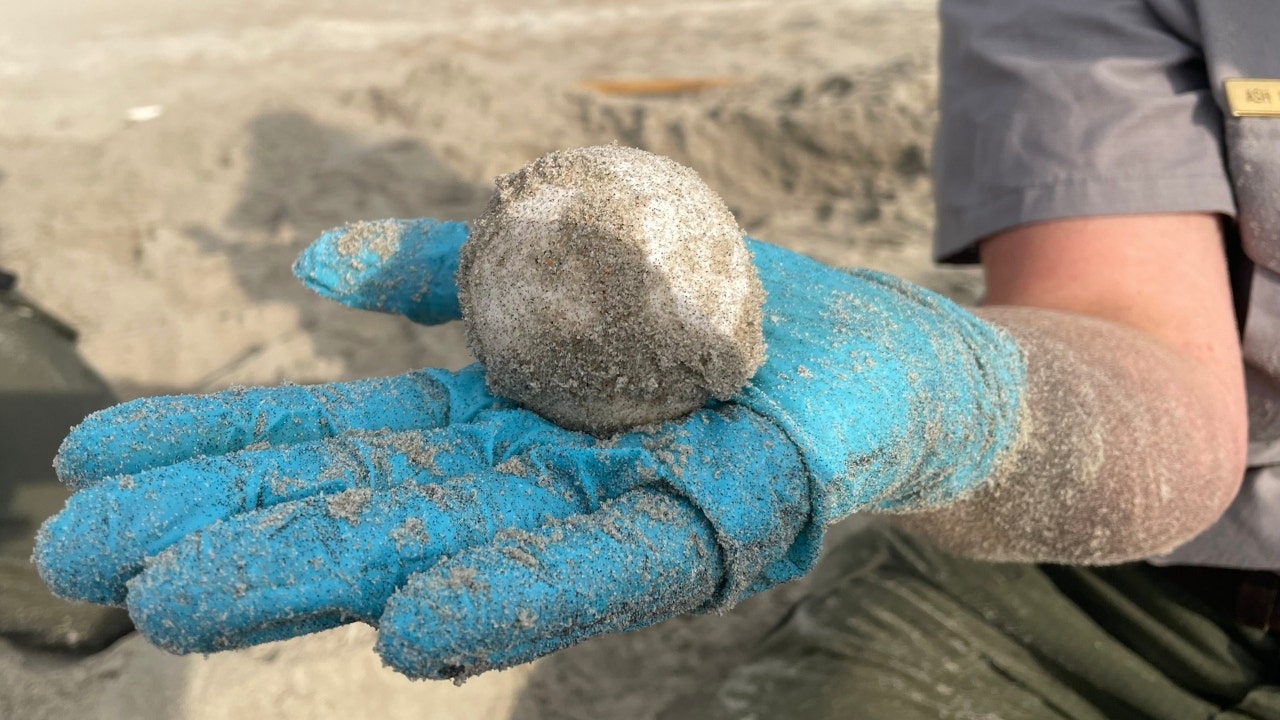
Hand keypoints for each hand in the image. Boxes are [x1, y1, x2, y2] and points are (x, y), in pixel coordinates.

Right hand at [35, 218, 1023, 679]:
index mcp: (493, 421)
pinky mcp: (712, 528)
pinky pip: (604, 569)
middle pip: (361, 507)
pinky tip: (413, 629)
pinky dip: (512, 597)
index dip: (212, 453)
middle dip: (228, 530)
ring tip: (189, 602)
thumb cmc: (724, 316)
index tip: (89, 475)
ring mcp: (614, 513)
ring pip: (451, 553)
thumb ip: (445, 273)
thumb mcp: (565, 265)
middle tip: (80, 563)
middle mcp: (534, 482)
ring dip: (324, 577)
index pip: (332, 439)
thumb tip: (311, 262)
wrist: (892, 366)